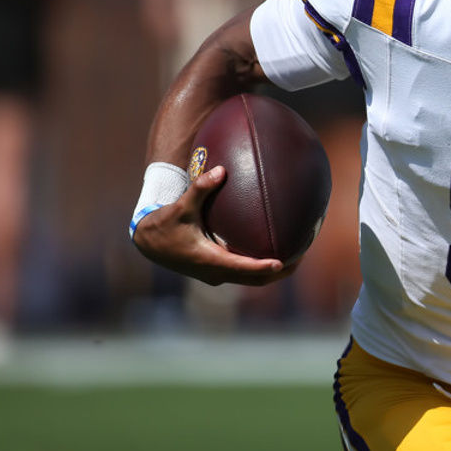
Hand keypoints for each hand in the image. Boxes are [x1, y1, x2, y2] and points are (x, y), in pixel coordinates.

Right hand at [132, 165, 293, 285]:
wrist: (148, 242)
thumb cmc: (164, 224)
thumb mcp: (181, 207)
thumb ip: (201, 188)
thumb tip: (221, 170)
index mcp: (209, 260)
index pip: (243, 268)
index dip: (263, 267)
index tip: (283, 261)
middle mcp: (216, 272)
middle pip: (255, 280)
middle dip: (280, 271)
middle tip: (301, 255)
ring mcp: (217, 274)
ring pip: (252, 279)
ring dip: (274, 271)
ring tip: (297, 254)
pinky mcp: (217, 271)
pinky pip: (245, 272)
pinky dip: (261, 266)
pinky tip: (275, 249)